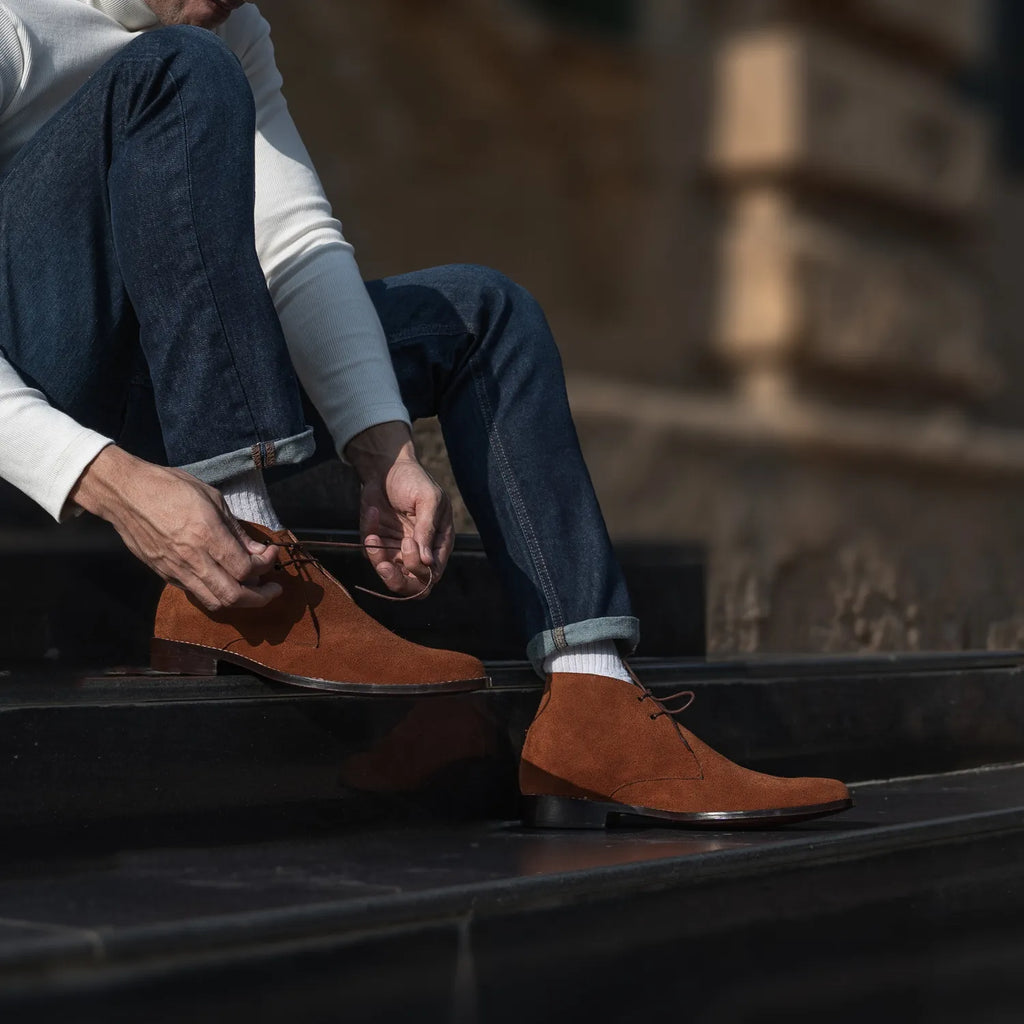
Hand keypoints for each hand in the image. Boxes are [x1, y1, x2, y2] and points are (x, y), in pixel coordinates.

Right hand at [69, 446, 282, 611]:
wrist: (125, 494)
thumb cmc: (169, 487)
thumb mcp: (212, 498)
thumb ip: (236, 530)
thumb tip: (257, 551)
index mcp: (207, 535)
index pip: (246, 569)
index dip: (266, 566)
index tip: (271, 554)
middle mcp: (193, 559)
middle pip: (233, 596)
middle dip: (260, 598)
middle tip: (272, 589)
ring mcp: (176, 570)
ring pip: (214, 602)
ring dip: (239, 601)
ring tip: (252, 589)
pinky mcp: (164, 575)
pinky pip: (196, 593)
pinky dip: (216, 593)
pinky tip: (224, 580)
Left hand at [345, 422, 453, 598]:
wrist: (386, 467)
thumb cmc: (414, 480)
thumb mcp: (428, 499)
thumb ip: (427, 529)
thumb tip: (428, 561)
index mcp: (440, 544)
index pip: (433, 574)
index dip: (420, 570)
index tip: (409, 543)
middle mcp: (420, 553)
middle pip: (414, 588)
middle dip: (398, 581)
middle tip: (386, 565)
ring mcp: (399, 552)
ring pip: (390, 577)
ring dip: (378, 560)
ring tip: (373, 535)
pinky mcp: (379, 546)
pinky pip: (372, 556)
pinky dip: (369, 537)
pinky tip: (373, 513)